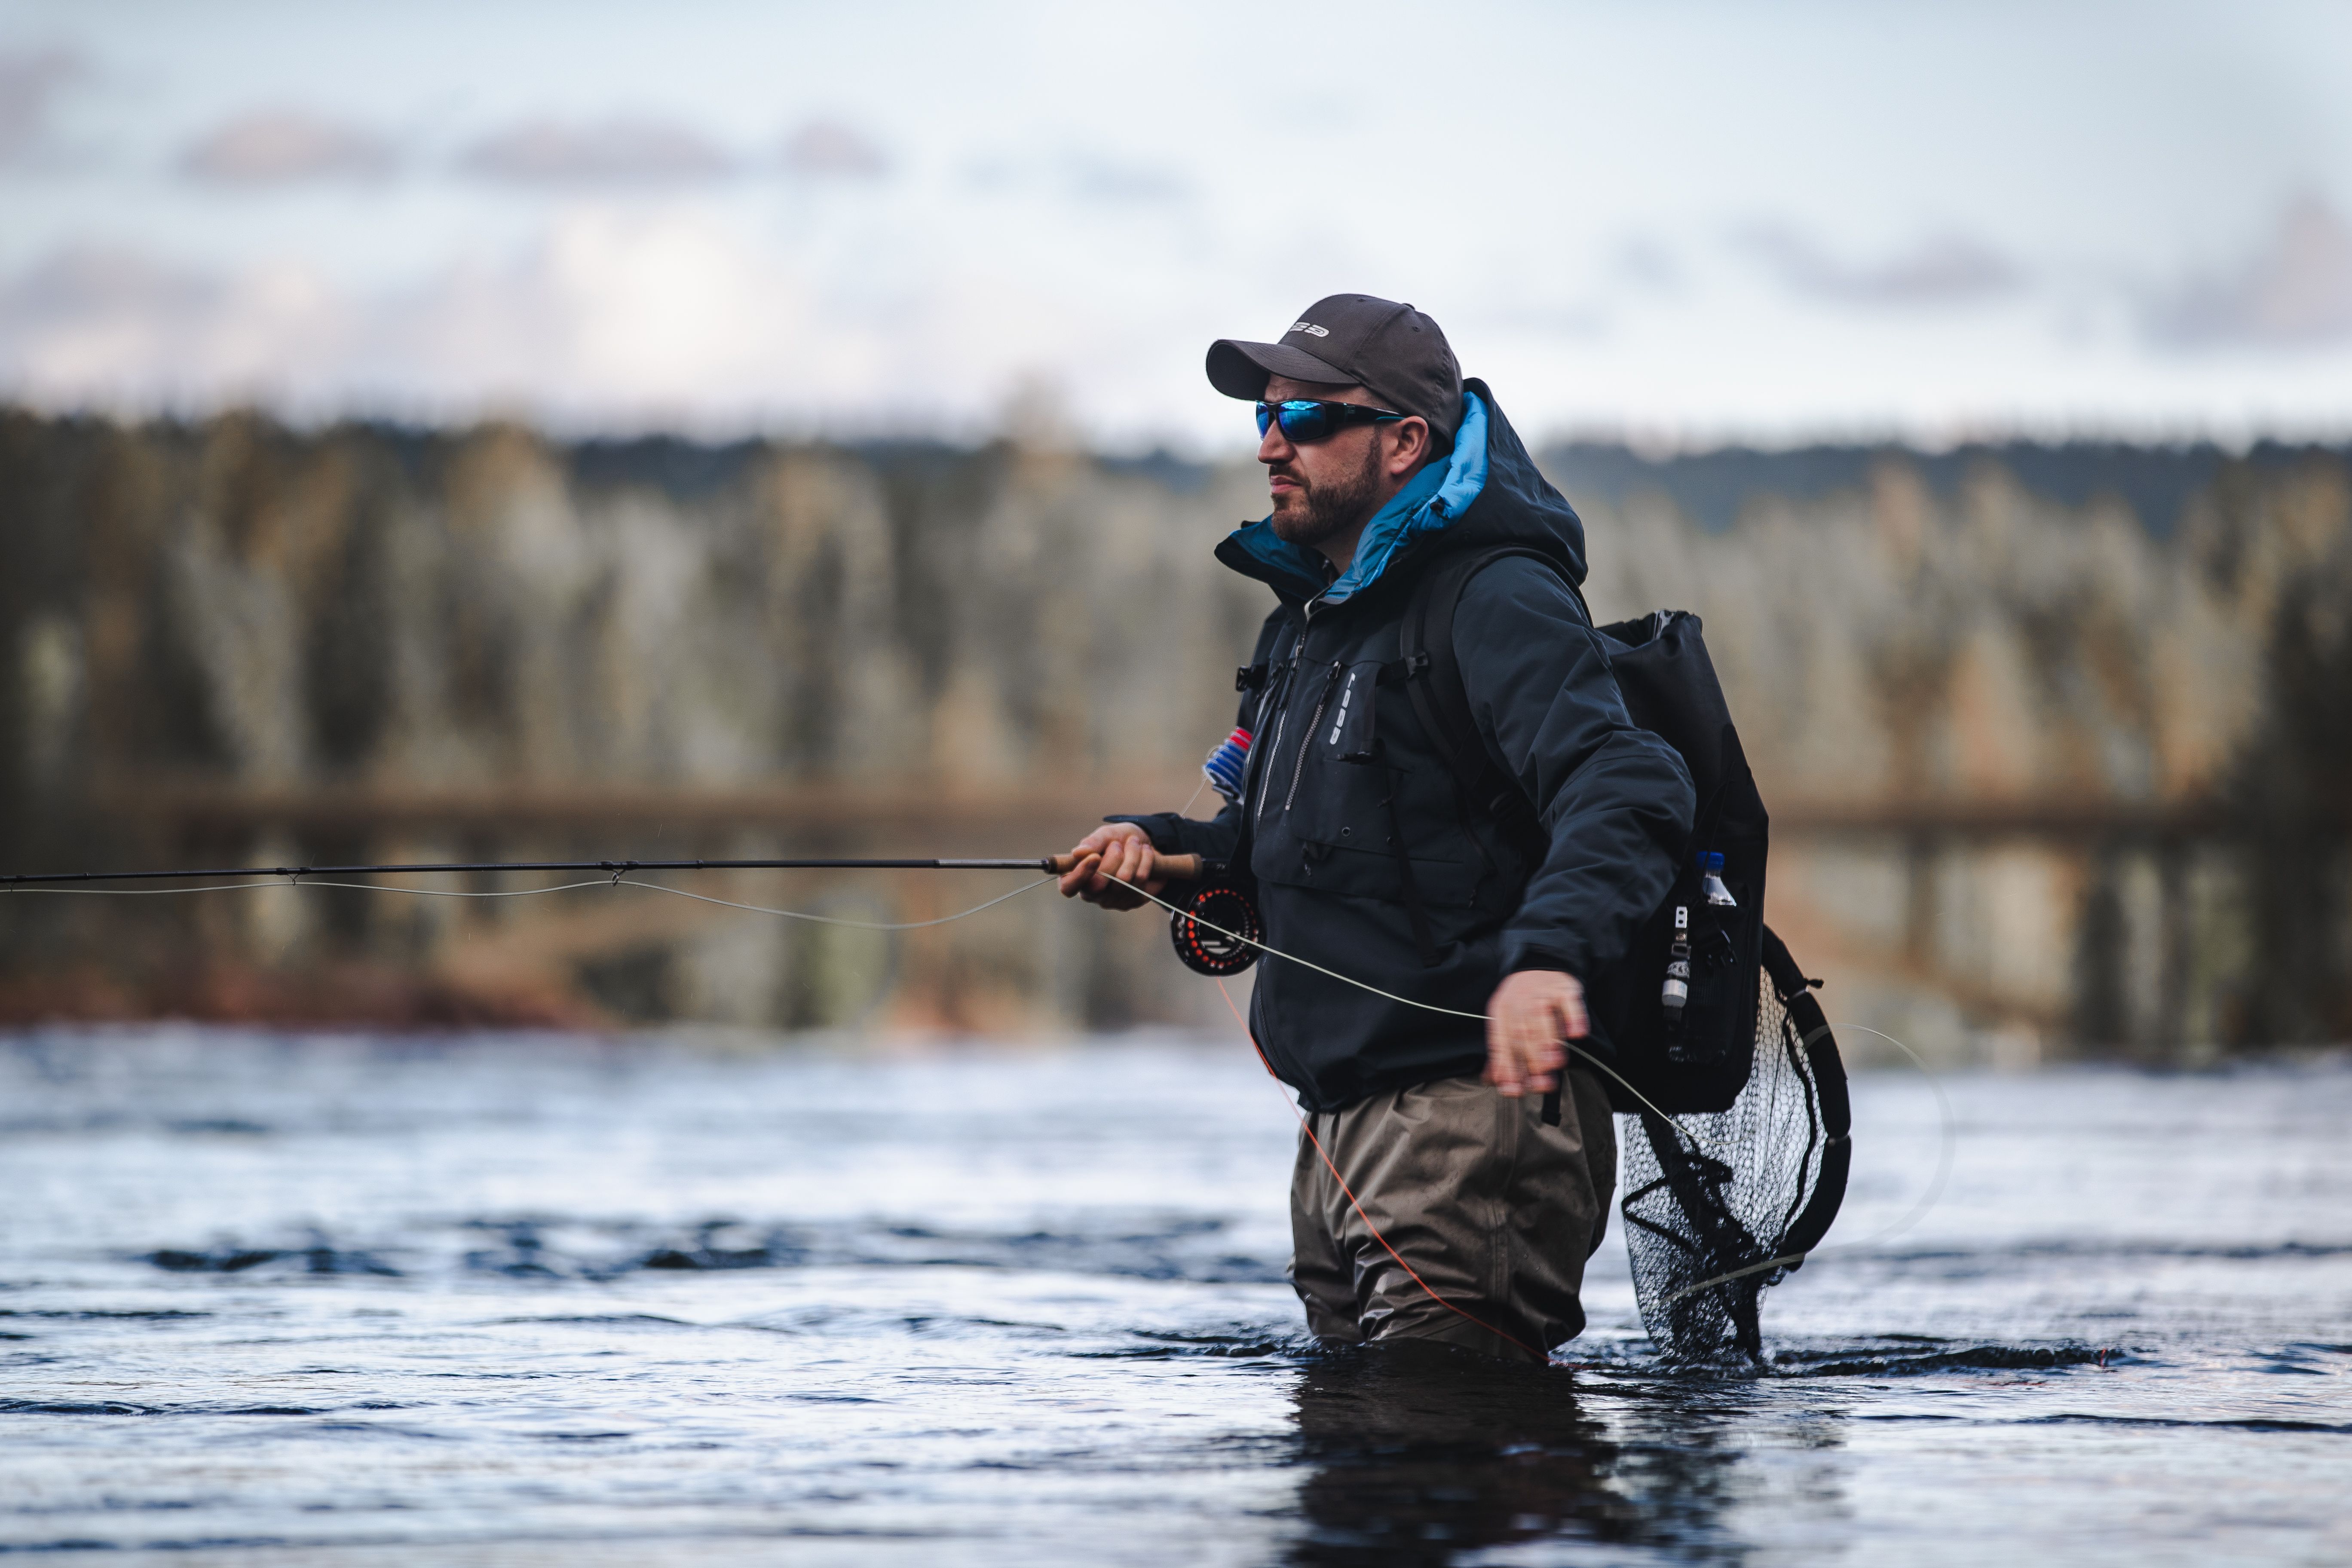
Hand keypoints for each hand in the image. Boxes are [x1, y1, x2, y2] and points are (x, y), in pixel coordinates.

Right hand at [1057, 822, 1164, 909]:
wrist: (1146, 844)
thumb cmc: (1118, 839)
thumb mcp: (1106, 835)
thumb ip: (1092, 842)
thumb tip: (1077, 853)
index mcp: (1078, 876)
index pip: (1068, 887)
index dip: (1079, 874)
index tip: (1095, 857)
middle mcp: (1092, 893)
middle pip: (1098, 885)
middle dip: (1113, 858)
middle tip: (1118, 843)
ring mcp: (1113, 900)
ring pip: (1123, 880)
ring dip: (1133, 854)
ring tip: (1135, 843)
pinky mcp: (1133, 901)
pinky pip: (1140, 881)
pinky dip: (1146, 861)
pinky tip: (1146, 852)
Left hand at [1484, 969, 1586, 1096]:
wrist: (1539, 961)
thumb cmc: (1522, 1001)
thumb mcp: (1505, 1021)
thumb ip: (1502, 1052)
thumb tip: (1495, 1082)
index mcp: (1501, 1013)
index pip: (1502, 1043)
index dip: (1508, 1068)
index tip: (1515, 1090)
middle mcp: (1519, 1002)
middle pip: (1523, 1033)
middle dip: (1531, 1060)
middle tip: (1541, 1082)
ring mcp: (1542, 993)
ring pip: (1543, 1018)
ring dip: (1549, 1042)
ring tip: (1555, 1063)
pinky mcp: (1564, 987)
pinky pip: (1569, 1002)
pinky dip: (1574, 1018)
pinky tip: (1576, 1034)